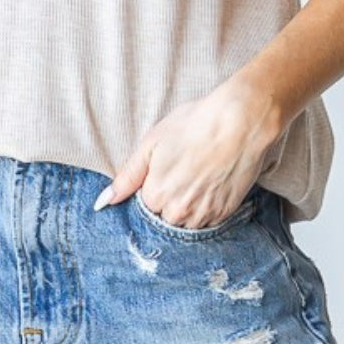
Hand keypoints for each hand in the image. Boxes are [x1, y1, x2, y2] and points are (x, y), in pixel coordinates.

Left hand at [93, 74, 284, 228]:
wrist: (241, 122)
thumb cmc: (195, 125)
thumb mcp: (152, 143)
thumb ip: (127, 176)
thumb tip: (103, 202)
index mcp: (155, 195)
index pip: (143, 206)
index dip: (152, 187)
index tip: (164, 170)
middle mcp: (178, 212)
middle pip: (164, 217)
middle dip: (168, 200)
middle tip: (182, 171)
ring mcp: (203, 215)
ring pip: (185, 222)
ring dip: (186, 207)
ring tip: (197, 175)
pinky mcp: (225, 213)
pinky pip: (207, 221)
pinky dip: (205, 207)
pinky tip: (210, 183)